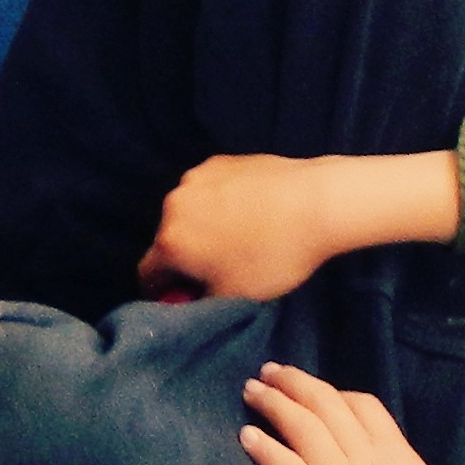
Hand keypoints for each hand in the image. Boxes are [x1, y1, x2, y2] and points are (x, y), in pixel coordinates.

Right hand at [143, 152, 443, 300]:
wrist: (315, 202)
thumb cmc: (272, 257)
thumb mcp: (233, 296)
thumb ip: (198, 304)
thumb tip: (186, 299)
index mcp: (170, 241)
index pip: (148, 275)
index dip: (164, 293)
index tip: (188, 299)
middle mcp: (173, 204)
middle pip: (168, 240)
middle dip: (185, 258)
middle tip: (219, 271)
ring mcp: (197, 177)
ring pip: (189, 213)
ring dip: (201, 229)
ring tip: (239, 238)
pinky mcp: (220, 161)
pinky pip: (209, 191)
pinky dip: (219, 204)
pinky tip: (250, 212)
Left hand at [239, 362, 464, 464]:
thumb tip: (387, 453)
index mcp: (398, 457)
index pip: (363, 406)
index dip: (333, 392)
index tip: (313, 392)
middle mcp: (369, 462)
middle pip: (326, 406)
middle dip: (295, 383)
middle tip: (270, 372)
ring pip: (304, 429)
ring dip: (274, 404)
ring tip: (253, 392)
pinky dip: (267, 449)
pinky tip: (247, 437)